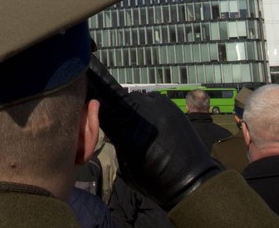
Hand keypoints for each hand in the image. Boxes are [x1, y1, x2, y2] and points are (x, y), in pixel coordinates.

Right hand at [86, 56, 220, 209]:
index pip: (104, 105)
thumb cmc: (154, 181)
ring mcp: (160, 105)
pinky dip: (148, 109)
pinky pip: (153, 101)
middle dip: (115, 108)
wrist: (192, 181)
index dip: (94, 100)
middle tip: (117, 124)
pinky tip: (152, 125)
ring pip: (137, 99)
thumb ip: (116, 140)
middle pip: (119, 99)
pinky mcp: (172, 106)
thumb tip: (110, 126)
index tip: (86, 96)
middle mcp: (143, 109)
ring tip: (137, 126)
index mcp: (128, 127)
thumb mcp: (125, 165)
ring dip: (133, 108)